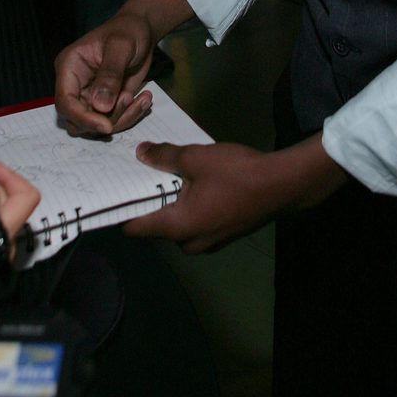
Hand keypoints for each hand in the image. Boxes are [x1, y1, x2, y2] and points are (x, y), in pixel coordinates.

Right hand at [54, 16, 157, 135]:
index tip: (106, 125)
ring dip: (121, 119)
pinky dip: (129, 116)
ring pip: (96, 126)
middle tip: (128, 99)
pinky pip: (112, 122)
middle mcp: (75, 85)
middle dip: (104, 120)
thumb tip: (101, 106)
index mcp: (69, 67)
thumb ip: (110, 74)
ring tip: (142, 97)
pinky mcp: (105, 103)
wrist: (141, 31)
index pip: (65, 102)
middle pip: (77, 120)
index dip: (82, 118)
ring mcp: (89, 96)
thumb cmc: (128, 30)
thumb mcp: (121, 46)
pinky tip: (143, 99)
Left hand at [124, 141, 274, 251]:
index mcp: (176, 227)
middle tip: (142, 169)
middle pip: (155, 223)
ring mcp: (207, 242)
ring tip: (169, 170)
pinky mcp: (221, 234)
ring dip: (171, 199)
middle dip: (149, 197)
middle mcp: (187, 242)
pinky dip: (189, 204)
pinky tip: (196, 181)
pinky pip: (194, 221)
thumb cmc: (236, 173)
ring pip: (176, 221)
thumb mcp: (196, 158)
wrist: (282, 186)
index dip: (121, 207)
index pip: (133, 228)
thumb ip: (164, 156)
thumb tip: (141, 153)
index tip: (115, 187)